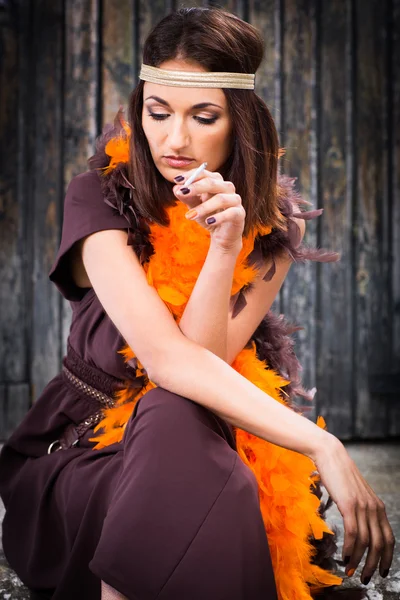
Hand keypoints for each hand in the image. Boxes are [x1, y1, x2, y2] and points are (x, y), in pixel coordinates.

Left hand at [172, 168, 244, 251]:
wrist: (222, 236)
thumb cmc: (208, 217)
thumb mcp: (194, 207)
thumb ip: (186, 197)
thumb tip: (176, 188)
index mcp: (216, 182)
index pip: (204, 173)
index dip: (191, 175)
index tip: (177, 180)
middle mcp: (227, 188)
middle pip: (213, 182)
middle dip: (196, 187)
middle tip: (182, 192)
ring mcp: (235, 200)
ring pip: (221, 199)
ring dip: (204, 207)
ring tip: (190, 215)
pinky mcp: (240, 214)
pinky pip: (231, 213)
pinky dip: (219, 217)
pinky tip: (208, 222)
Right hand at [312, 435, 394, 584]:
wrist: (330, 455)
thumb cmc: (339, 474)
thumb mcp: (355, 494)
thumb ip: (360, 509)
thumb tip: (358, 528)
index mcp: (378, 506)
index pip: (389, 538)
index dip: (388, 558)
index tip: (382, 571)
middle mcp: (374, 508)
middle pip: (380, 545)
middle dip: (374, 565)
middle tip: (364, 577)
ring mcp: (362, 506)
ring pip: (367, 542)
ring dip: (360, 561)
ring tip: (351, 570)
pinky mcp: (349, 505)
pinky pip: (354, 533)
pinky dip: (350, 549)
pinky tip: (345, 556)